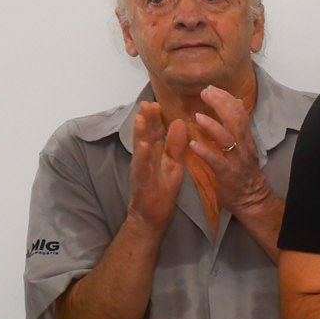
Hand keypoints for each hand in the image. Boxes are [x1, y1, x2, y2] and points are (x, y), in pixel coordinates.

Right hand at [125, 98, 188, 227]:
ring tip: (141, 117)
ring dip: (140, 132)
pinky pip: (142, 166)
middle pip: (145, 135)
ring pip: (140, 147)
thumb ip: (175, 145)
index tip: (155, 102)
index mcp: (154, 153)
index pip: (154, 131)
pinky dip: (143, 155)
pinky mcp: (142, 181)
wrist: (152, 216)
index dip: (154, 117)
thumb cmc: (162, 190)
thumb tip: (179, 122)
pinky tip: (145, 145)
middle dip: (146, 119)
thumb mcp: (173, 164)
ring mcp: (142, 169)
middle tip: (148, 102)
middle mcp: (144, 158)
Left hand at [183, 86, 272, 217]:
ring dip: (212, 126)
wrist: (252, 200)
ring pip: (227, 139)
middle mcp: (243, 146)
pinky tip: (193, 145)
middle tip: (205, 93)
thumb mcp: (244, 146)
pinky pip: (216, 161)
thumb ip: (238, 126)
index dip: (226, 98)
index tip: (212, 88)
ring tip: (198, 116)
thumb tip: (236, 102)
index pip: (239, 112)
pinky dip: (205, 152)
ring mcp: (236, 160)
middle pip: (235, 120)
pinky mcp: (228, 174)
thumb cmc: (243, 173)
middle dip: (220, 104)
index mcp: (245, 138)